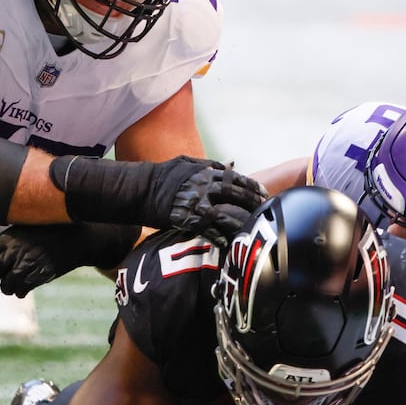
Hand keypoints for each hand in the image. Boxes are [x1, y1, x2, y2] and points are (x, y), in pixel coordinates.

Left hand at [0, 222, 138, 296]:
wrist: (76, 238)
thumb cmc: (47, 233)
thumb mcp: (23, 230)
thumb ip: (4, 243)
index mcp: (7, 237)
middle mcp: (14, 250)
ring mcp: (27, 262)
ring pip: (6, 286)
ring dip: (7, 289)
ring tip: (13, 286)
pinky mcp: (39, 274)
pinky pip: (21, 290)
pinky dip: (20, 292)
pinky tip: (23, 289)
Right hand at [143, 156, 266, 245]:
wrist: (141, 189)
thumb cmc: (163, 176)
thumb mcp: (186, 163)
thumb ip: (210, 164)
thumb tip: (231, 162)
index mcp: (205, 172)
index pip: (236, 178)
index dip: (252, 187)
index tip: (264, 194)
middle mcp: (204, 186)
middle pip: (236, 195)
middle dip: (252, 204)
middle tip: (264, 212)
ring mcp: (196, 202)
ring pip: (225, 214)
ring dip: (240, 223)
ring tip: (251, 230)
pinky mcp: (186, 218)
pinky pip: (208, 230)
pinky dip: (219, 236)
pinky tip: (228, 242)